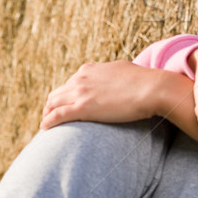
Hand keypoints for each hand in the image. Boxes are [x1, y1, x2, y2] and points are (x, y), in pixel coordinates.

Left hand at [41, 61, 157, 129]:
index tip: (66, 104)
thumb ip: (114, 75)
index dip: (65, 95)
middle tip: (51, 117)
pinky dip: (48, 122)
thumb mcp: (124, 71)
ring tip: (47, 124)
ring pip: (52, 104)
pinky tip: (45, 128)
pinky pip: (57, 116)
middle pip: (57, 93)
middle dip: (51, 105)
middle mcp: (82, 78)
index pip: (70, 83)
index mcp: (90, 69)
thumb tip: (118, 78)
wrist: (152, 88)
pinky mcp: (83, 107)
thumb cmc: (144, 81)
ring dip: (47, 114)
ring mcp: (81, 92)